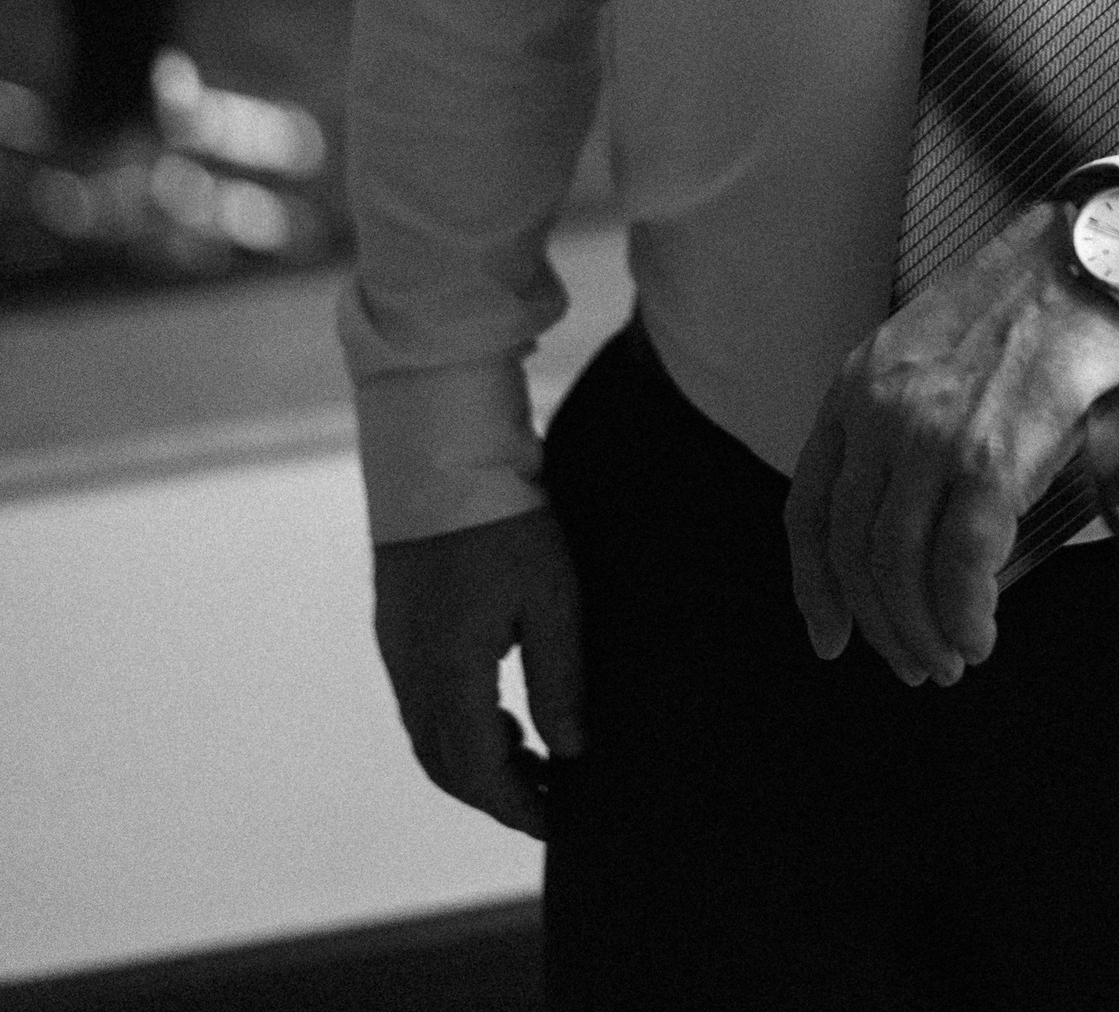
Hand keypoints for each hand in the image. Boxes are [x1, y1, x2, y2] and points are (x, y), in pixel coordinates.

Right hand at [372, 508, 584, 837]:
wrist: (440, 453)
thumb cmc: (507, 519)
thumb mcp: (553, 598)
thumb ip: (560, 681)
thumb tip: (571, 751)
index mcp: (450, 671)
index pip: (478, 770)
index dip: (516, 804)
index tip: (556, 819)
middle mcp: (412, 669)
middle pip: (444, 765)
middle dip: (494, 793)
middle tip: (546, 797)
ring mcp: (395, 647)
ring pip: (427, 736)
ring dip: (474, 759)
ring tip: (530, 754)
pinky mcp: (393, 624)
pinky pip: (418, 701)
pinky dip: (455, 725)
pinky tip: (497, 708)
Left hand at [784, 202, 1118, 688]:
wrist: (1083, 261)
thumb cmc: (1019, 308)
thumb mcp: (926, 355)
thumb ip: (903, 428)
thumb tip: (911, 533)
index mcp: (855, 389)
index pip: (808, 508)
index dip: (814, 587)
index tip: (831, 636)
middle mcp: (880, 415)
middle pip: (855, 551)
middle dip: (881, 624)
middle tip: (913, 663)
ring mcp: (932, 436)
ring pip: (901, 567)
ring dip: (924, 632)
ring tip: (951, 659)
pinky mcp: (992, 456)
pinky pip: (962, 562)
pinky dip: (966, 614)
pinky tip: (979, 635)